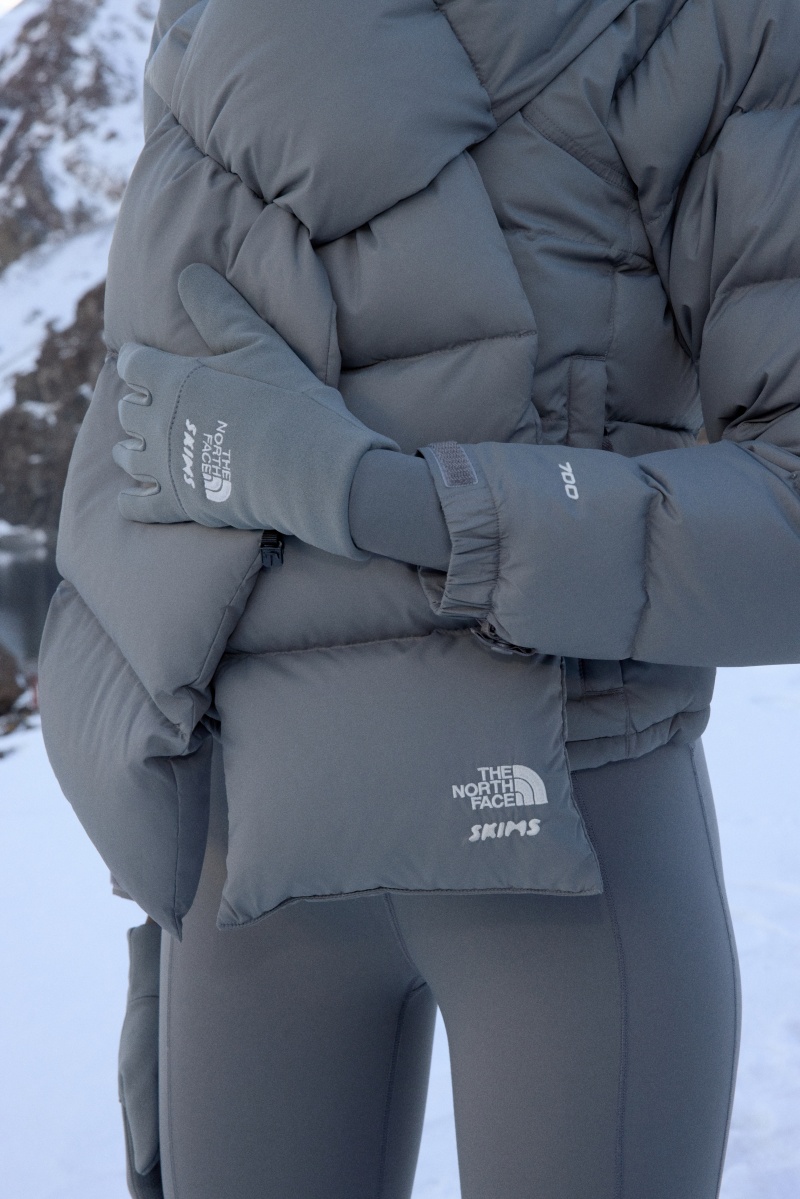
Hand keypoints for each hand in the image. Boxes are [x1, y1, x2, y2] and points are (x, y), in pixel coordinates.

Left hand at [113, 264, 397, 557]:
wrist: (311, 469)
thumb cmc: (289, 401)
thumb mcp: (258, 344)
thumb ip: (219, 308)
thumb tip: (188, 273)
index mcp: (170, 379)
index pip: (132, 362)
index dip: (140, 360)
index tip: (150, 361)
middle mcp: (157, 422)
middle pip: (127, 409)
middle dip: (139, 404)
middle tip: (156, 404)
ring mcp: (165, 466)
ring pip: (128, 455)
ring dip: (134, 448)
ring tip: (148, 447)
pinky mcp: (178, 505)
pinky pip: (137, 505)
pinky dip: (135, 499)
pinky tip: (143, 495)